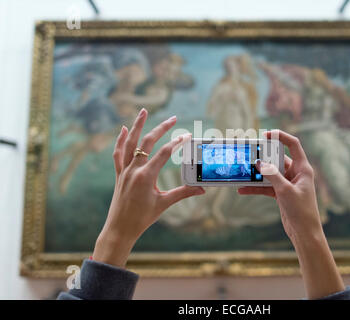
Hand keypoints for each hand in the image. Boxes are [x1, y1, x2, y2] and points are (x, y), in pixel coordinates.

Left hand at [93, 109, 204, 267]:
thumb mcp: (164, 204)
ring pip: (130, 143)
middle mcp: (134, 170)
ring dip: (137, 126)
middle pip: (147, 142)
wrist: (120, 229)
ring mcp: (124, 170)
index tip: (186, 136)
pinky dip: (120, 140)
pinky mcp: (119, 174)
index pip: (164, 153)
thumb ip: (183, 193)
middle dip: (161, 128)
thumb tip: (202, 189)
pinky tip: (123, 129)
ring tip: (143, 111)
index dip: (177, 143)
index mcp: (146, 176)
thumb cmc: (142, 218)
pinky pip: (118, 153)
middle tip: (173, 118)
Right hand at [238, 130, 344, 298]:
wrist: (304, 233)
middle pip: (278, 158)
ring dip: (257, 173)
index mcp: (303, 169)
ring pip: (270, 173)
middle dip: (264, 156)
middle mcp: (296, 173)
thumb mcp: (285, 191)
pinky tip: (242, 189)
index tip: (267, 134)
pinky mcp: (281, 193)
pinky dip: (255, 187)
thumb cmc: (301, 211)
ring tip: (243, 171)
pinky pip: (266, 186)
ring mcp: (287, 183)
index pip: (293, 145)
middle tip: (250, 153)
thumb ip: (272, 175)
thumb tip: (260, 163)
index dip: (281, 137)